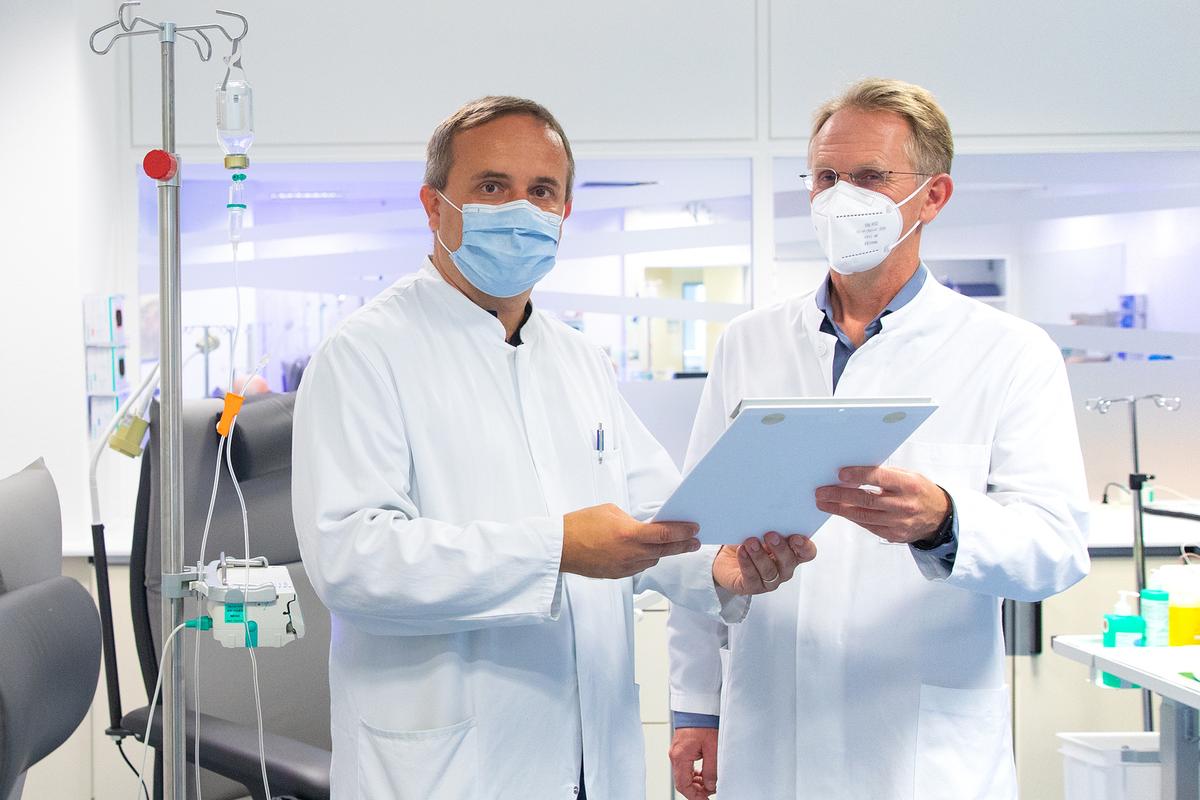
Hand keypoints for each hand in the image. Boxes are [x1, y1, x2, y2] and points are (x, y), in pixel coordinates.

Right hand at [561, 503, 700, 578]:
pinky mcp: (617, 575)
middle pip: (665, 551)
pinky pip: (639, 567)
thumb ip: (631, 520)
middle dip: (682, 545)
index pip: (664, 534)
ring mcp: (624, 567)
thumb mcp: (610, 511)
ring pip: (652, 560)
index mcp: (629, 534)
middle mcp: (630, 553)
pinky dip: (646, 559)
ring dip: (663, 553)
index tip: (693, 529)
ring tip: (672, 545)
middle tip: (694, 541)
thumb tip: (643, 526)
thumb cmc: (580, 525)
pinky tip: (647, 552)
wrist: (560, 547)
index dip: (682, 532)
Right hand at [670, 726, 717, 798]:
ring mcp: (677, 751)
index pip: (683, 785)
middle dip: (696, 791)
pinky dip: (694, 774)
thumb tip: (710, 785)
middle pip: (682, 782)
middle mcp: (675, 755)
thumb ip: (711, 770)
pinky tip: (704, 774)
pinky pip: (685, 766)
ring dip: (696, 782)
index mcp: (680, 756)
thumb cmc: (704, 722)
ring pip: (684, 775)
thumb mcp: (713, 748)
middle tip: (709, 794)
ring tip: (710, 784)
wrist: (698, 705)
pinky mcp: (681, 747)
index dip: (694, 796)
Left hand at [712, 532, 814, 594]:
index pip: (807, 552)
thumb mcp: (759, 530)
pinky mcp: (752, 587)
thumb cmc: (748, 542)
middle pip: (788, 562)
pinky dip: (747, 563)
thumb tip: (768, 514)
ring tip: (751, 542)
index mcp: (791, 553)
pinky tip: (742, 552)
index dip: (804, 546)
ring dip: (760, 555)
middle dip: (780, 548)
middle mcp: (783, 568)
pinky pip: (752, 578)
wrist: (726, 559)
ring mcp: (769, 581)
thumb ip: (768, 525)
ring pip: (769, 571)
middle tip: (770, 535)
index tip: (796, 537)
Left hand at [815, 466, 950, 544]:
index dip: (859, 475)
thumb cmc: (920, 491)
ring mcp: (899, 523)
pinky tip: (840, 511)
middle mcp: (904, 505)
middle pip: (866, 500)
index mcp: (909, 485)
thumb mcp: (909, 476)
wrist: (940, 517)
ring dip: (840, 509)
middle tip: (821, 492)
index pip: (880, 478)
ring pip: (863, 516)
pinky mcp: (894, 535)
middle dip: (840, 496)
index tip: (840, 474)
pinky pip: (868, 525)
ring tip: (823, 502)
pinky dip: (852, 517)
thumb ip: (885, 475)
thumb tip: (854, 472)